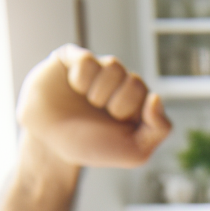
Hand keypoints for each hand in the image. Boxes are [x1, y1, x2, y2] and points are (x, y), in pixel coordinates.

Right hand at [16, 45, 170, 167]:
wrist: (50, 144)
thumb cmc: (92, 148)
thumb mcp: (135, 152)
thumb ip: (160, 129)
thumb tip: (156, 97)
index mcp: (137, 105)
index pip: (151, 98)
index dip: (135, 114)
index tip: (120, 124)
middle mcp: (119, 84)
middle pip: (135, 81)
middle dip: (119, 105)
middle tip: (103, 115)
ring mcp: (98, 69)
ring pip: (114, 66)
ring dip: (100, 93)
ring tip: (88, 103)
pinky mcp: (74, 58)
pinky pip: (88, 60)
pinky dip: (81, 80)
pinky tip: (74, 88)